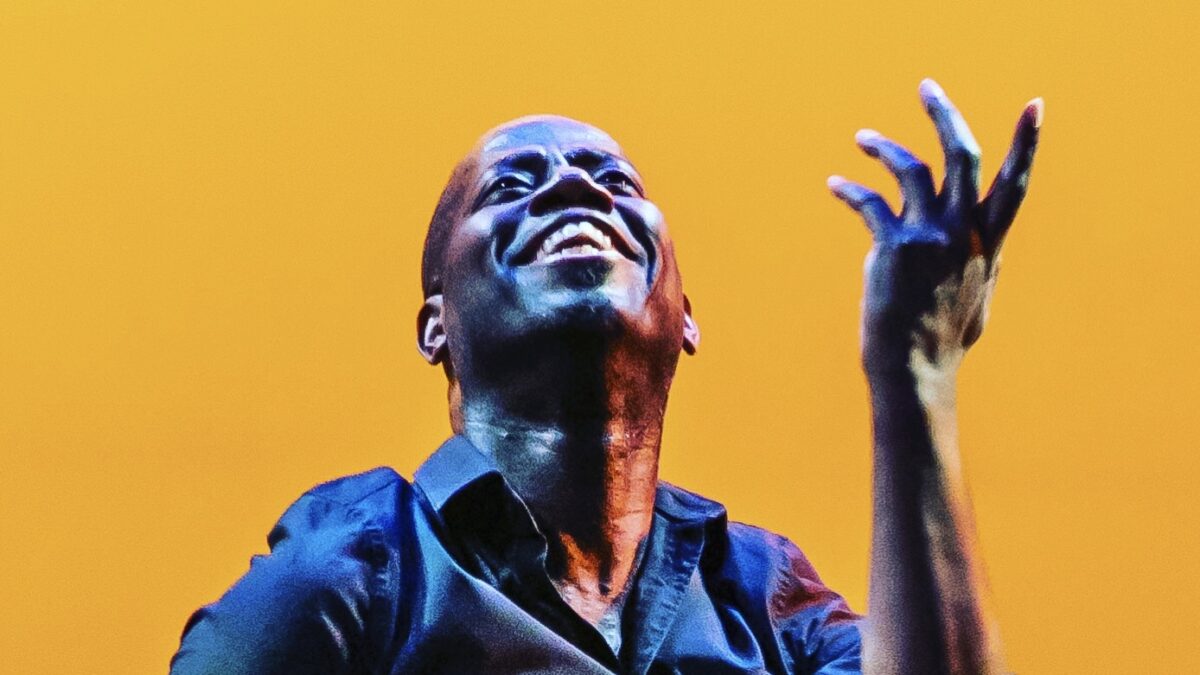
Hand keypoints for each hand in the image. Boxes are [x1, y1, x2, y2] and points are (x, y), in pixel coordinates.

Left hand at [829, 79, 1041, 377]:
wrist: (915, 370)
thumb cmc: (942, 343)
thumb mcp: (976, 300)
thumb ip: (975, 266)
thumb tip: (974, 254)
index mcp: (988, 244)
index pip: (1015, 183)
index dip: (1027, 143)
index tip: (1035, 106)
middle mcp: (965, 233)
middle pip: (962, 154)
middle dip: (944, 114)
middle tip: (925, 87)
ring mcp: (932, 237)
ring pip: (911, 167)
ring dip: (883, 147)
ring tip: (863, 139)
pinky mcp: (895, 246)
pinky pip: (870, 202)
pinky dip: (850, 189)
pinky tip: (835, 184)